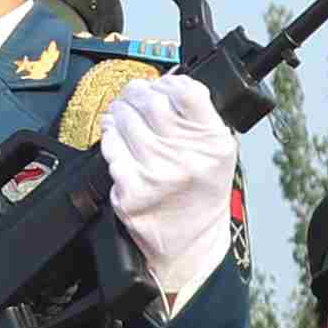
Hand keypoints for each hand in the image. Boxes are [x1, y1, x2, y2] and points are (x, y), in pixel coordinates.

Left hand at [98, 73, 240, 312]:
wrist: (189, 245)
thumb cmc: (201, 195)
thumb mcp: (218, 154)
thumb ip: (199, 119)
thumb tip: (168, 82)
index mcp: (213, 145)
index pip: (187, 91)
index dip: (169, 83)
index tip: (163, 88)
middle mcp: (186, 159)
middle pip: (150, 101)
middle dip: (136, 93)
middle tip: (134, 97)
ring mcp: (156, 175)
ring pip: (124, 120)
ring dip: (119, 112)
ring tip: (123, 115)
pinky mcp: (129, 191)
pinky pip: (110, 148)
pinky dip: (110, 138)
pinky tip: (118, 140)